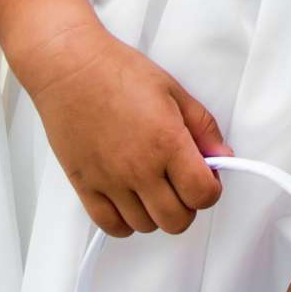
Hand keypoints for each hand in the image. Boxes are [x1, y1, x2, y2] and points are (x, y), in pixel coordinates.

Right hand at [19, 15, 229, 236]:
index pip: (203, 194)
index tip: (203, 177)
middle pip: (177, 220)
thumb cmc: (116, 70)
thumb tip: (221, 156)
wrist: (69, 66)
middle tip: (178, 182)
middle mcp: (140, 168)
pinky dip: (124, 221)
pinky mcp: (85, 185)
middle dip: (186, 205)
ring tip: (150, 185)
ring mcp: (110, 180)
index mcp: (167, 142)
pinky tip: (127, 199)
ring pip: (146, 226)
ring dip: (155, 212)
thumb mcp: (171, 90)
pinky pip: (111, 225)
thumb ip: (202, 127)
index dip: (209, 188)